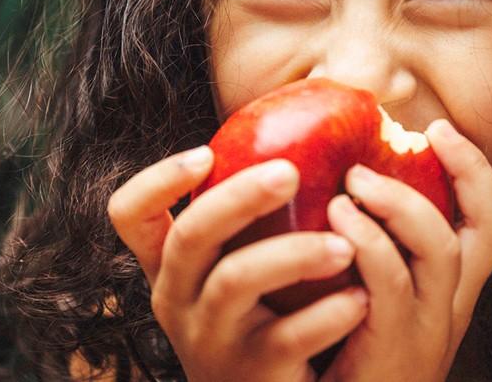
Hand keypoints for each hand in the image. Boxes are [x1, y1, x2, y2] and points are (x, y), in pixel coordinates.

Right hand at [107, 147, 369, 381]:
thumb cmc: (263, 316)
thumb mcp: (238, 271)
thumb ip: (251, 219)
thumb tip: (308, 133)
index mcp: (170, 267)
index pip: (130, 215)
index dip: (157, 179)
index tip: (204, 153)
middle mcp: (178, 299)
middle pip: (190, 237)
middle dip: (239, 198)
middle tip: (290, 172)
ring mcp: (209, 339)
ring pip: (235, 282)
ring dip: (295, 253)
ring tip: (347, 245)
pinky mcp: (252, 373)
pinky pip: (287, 336)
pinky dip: (328, 314)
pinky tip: (361, 298)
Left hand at [318, 119, 491, 381]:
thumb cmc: (335, 367)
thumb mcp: (361, 304)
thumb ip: (361, 254)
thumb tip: (336, 182)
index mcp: (449, 297)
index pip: (489, 224)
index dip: (476, 171)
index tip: (441, 130)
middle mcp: (450, 312)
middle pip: (484, 229)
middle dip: (459, 171)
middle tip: (411, 136)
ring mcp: (427, 333)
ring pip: (441, 249)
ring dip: (399, 203)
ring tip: (353, 180)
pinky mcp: (391, 351)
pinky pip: (387, 285)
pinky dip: (365, 243)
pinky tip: (333, 220)